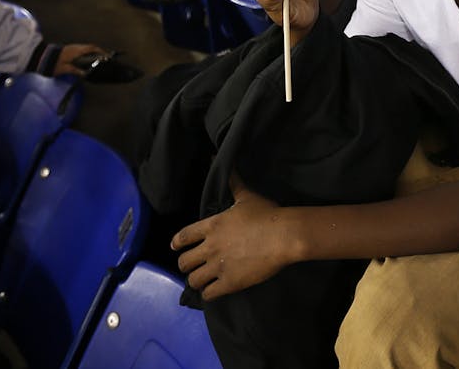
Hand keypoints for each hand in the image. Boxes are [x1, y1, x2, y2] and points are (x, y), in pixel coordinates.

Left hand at [51, 43, 104, 75]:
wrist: (40, 57)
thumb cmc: (53, 63)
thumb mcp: (65, 69)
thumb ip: (76, 71)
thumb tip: (85, 74)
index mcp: (77, 51)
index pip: (92, 48)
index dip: (100, 51)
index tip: (105, 55)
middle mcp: (75, 47)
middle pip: (89, 47)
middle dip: (96, 52)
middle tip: (101, 59)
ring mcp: (70, 47)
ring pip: (84, 48)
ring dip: (90, 52)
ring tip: (93, 60)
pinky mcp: (67, 49)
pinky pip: (79, 50)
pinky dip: (84, 54)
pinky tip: (83, 61)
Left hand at [173, 177, 294, 299]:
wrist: (283, 235)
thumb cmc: (266, 214)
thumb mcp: (246, 197)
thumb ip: (233, 182)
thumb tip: (226, 164)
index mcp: (212, 226)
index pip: (183, 236)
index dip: (176, 243)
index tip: (175, 248)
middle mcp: (210, 247)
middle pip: (184, 262)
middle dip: (186, 264)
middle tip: (193, 265)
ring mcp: (218, 266)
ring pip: (193, 280)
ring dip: (196, 280)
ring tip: (202, 280)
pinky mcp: (229, 283)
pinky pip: (208, 294)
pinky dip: (208, 293)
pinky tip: (213, 291)